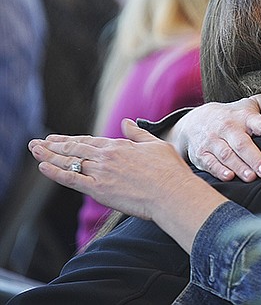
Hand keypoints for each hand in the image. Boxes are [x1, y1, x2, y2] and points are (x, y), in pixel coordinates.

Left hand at [29, 120, 198, 220]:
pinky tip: (42, 167)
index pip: (89, 141)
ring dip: (49, 155)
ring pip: (69, 161)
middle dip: (54, 145)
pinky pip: (71, 179)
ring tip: (34, 150)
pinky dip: (55, 173)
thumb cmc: (169, 171)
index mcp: (119, 146)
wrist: (171, 192)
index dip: (71, 139)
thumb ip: (138, 134)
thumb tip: (126, 122)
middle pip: (75, 149)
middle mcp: (107, 156)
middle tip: (37, 142)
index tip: (58, 138)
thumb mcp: (156, 145)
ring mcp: (101, 172)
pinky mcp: (99, 190)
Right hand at [172, 96, 260, 182]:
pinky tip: (229, 177)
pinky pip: (210, 162)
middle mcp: (228, 127)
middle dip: (254, 157)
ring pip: (226, 154)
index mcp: (244, 116)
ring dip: (239, 166)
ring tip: (251, 177)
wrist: (194, 121)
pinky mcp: (201, 153)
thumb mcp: (249, 104)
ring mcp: (213, 140)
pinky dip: (219, 170)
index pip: (260, 123)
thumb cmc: (230, 115)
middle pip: (242, 143)